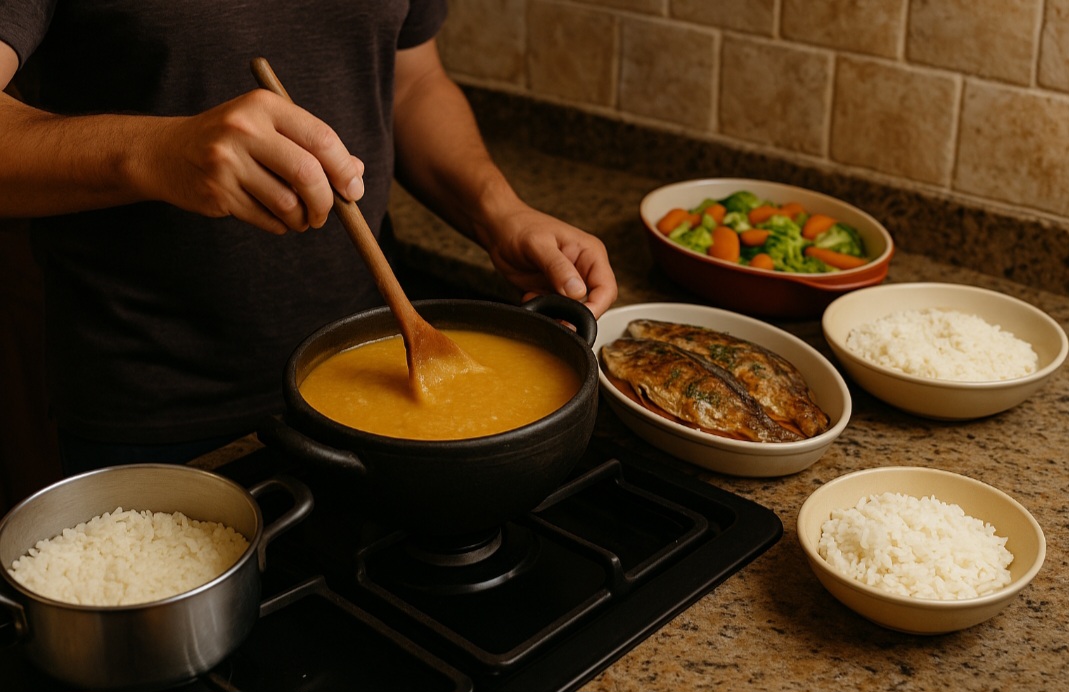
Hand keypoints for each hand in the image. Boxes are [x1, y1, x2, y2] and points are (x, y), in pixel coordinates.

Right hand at [142, 89, 364, 234]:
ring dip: (303, 219)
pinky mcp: (217, 192)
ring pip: (288, 203)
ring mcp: (227, 162)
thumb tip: (356, 174)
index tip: (353, 190)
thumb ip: (311, 146)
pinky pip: (267, 219)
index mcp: (263, 106)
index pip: (321, 139)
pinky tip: (275, 216)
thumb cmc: (232, 140)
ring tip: (301, 218)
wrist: (166, 152)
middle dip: (327, 202)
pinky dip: (281, 225)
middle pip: (308, 174)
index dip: (345, 169)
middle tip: (326, 213)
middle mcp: (244, 129)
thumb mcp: (269, 128)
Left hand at [480, 206, 617, 318]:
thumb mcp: (538, 245)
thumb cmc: (520, 226)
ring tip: (537, 299)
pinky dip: (544, 310)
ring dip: (558, 313)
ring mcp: (568, 282)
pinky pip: (556, 311)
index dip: (597, 307)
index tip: (579, 318)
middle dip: (576, 315)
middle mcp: (583, 269)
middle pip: (595, 303)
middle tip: (556, 317)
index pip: (606, 288)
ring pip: (575, 310)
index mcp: (590, 253)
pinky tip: (530, 296)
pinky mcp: (553, 291)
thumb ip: (558, 268)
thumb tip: (578, 292)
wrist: (498, 229)